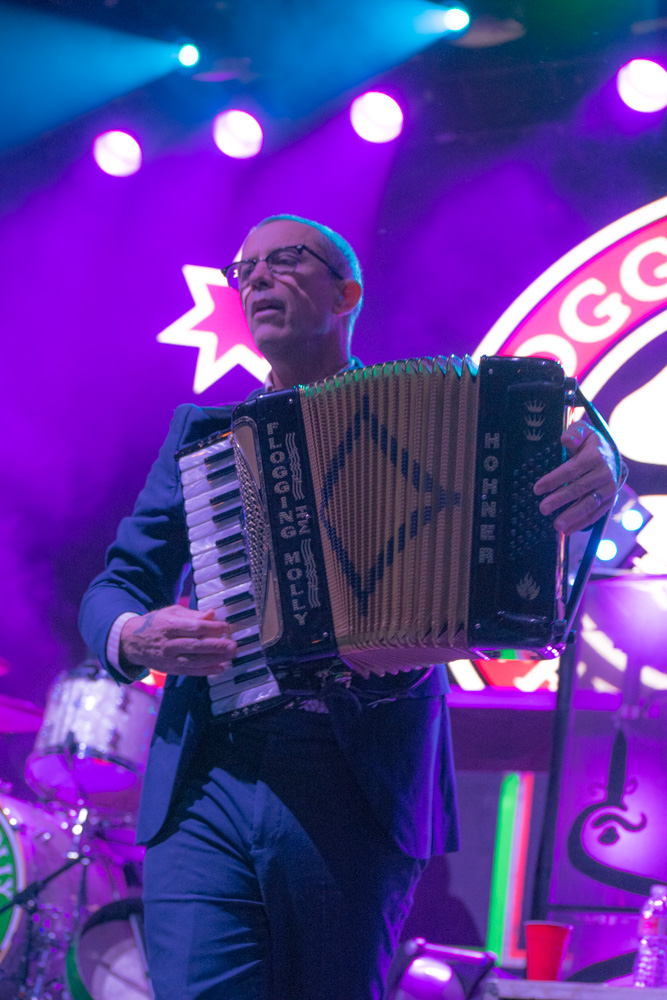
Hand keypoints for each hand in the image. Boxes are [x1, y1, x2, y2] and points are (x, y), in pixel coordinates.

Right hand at [119, 605, 236, 675]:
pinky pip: (190, 671)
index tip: (226, 627)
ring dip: (214, 659)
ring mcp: (169, 658)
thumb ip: (192, 615)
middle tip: (233, 645)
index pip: (194, 627)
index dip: (212, 628)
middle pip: (196, 646)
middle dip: (216, 646)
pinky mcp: (170, 669)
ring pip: (194, 661)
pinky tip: (220, 668)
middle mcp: (169, 643)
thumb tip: (213, 614)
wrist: (132, 642)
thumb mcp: (171, 612)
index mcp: (169, 625)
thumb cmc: (156, 623)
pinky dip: (206, 671)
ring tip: (231, 656)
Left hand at [533, 420, 618, 534]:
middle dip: (560, 500)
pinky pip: (595, 514)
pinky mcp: (609, 501)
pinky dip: (581, 523)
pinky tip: (567, 531)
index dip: (554, 479)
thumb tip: (566, 441)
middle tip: (542, 508)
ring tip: (556, 526)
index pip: (572, 470)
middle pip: (579, 489)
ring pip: (589, 504)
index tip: (537, 488)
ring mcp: (609, 489)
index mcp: (595, 457)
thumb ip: (574, 434)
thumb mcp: (584, 432)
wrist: (613, 455)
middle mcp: (604, 474)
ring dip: (572, 516)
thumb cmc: (591, 444)